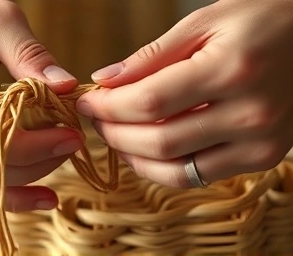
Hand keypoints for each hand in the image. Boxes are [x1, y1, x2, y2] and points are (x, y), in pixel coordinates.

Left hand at [76, 0, 292, 187]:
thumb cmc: (260, 20)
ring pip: (175, 170)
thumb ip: (151, 57)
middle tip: (97, 119)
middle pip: (159, 141)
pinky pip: (197, 177)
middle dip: (115, 133)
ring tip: (116, 137)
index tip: (87, 102)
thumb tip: (105, 81)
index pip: (149, 101)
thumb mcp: (204, 23)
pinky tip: (146, 151)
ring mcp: (259, 143)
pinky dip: (162, 168)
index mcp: (232, 69)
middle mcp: (250, 114)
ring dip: (134, 157)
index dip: (108, 106)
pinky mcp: (260, 158)